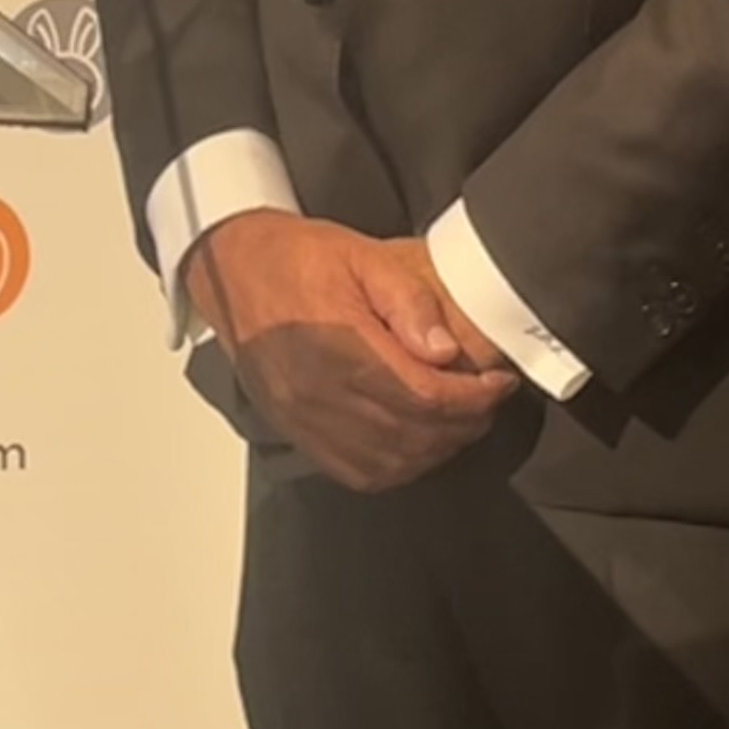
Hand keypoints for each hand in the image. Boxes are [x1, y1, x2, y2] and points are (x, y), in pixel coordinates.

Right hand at [184, 213, 518, 492]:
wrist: (232, 270)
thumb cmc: (294, 259)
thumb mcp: (361, 256)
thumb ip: (408, 300)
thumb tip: (444, 350)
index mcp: (339, 349)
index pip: (425, 397)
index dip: (474, 398)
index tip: (495, 384)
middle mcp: (320, 395)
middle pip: (414, 436)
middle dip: (464, 424)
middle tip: (484, 400)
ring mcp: (305, 420)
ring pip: (389, 462)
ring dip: (434, 449)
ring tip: (456, 419)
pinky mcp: (295, 431)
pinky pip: (355, 472)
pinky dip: (396, 467)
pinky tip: (413, 443)